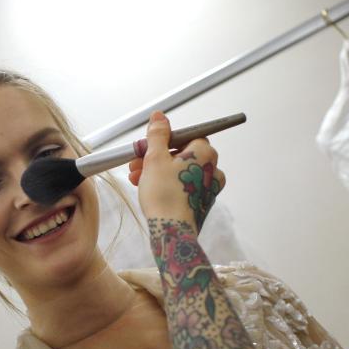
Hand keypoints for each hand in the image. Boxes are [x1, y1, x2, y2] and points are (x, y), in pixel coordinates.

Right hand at [133, 111, 224, 231]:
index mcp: (205, 153)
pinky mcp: (201, 203)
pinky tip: (149, 189)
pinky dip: (167, 185)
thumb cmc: (165, 195)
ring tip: (137, 178)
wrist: (172, 232)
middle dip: (156, 157)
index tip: (148, 147)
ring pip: (179, 171)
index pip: (186, 136)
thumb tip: (160, 116)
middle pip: (181, 154)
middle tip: (137, 163)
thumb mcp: (155, 158)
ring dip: (157, 171)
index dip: (164, 140)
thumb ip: (158, 135)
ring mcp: (208, 187)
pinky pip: (183, 187)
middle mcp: (211, 169)